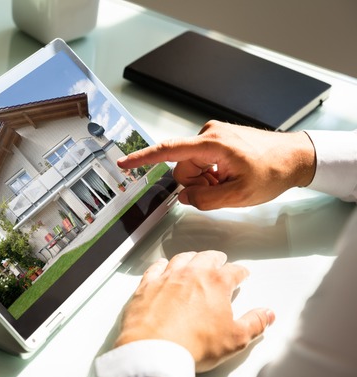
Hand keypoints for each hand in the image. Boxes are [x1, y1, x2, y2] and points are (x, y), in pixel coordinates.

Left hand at [114, 250, 274, 371]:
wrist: (155, 348)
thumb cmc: (194, 344)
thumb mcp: (235, 339)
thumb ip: (254, 323)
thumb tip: (267, 314)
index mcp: (216, 283)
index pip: (233, 271)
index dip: (240, 272)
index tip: (242, 273)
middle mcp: (191, 274)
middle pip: (206, 258)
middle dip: (216, 258)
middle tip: (220, 259)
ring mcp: (167, 277)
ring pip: (181, 259)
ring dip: (190, 257)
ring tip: (194, 258)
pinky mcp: (147, 285)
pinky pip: (155, 268)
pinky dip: (161, 264)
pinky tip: (162, 265)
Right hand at [117, 120, 315, 209]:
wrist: (295, 157)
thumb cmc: (273, 171)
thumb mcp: (239, 195)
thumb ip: (206, 200)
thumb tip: (185, 197)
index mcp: (212, 144)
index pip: (169, 151)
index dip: (143, 158)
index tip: (123, 163)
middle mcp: (208, 134)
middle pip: (182, 168)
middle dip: (196, 184)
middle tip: (220, 188)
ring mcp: (212, 135)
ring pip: (191, 167)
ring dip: (204, 180)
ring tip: (227, 182)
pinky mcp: (216, 139)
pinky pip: (200, 161)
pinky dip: (210, 173)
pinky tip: (227, 175)